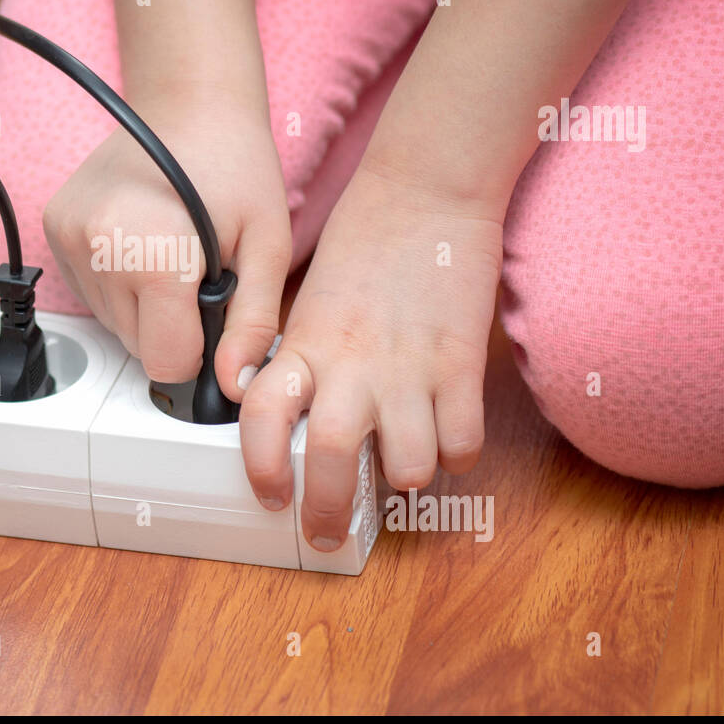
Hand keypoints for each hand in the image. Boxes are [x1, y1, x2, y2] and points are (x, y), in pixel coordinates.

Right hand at [43, 84, 290, 392]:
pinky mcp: (54, 227)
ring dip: (145, 306)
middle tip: (197, 273)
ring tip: (172, 253)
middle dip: (173, 325)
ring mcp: (68, 236)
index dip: (200, 350)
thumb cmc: (235, 165)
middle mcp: (98, 247)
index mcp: (151, 255)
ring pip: (112, 323)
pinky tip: (143, 244)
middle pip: (138, 346)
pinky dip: (119, 284)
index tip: (215, 315)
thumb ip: (254, 322)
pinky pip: (90, 293)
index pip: (166, 362)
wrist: (191, 103)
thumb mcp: (268, 246)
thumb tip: (234, 383)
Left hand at [238, 160, 501, 548]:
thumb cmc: (364, 240)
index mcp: (305, 343)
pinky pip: (463, 443)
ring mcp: (409, 368)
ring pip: (408, 468)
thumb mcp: (307, 298)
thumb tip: (260, 394)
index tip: (270, 494)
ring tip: (403, 464)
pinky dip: (457, 453)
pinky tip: (447, 436)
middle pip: (332, 461)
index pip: (262, 417)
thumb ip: (290, 353)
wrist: (426, 191)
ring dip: (406, 478)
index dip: (261, 466)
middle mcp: (351, 364)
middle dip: (328, 513)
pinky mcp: (460, 364)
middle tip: (327, 532)